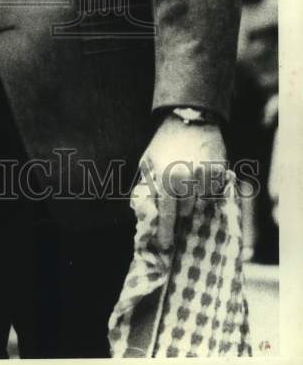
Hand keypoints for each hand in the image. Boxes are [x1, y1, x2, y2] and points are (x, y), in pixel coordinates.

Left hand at [140, 113, 226, 249]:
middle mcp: (184, 181)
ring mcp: (203, 177)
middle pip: (185, 212)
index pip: (166, 215)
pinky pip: (214, 193)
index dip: (166, 233)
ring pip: (201, 204)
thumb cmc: (164, 142)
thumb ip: (147, 186)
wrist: (188, 118)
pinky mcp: (219, 172)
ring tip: (189, 186)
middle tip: (179, 204)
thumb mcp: (148, 162)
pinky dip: (207, 190)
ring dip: (194, 200)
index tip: (166, 246)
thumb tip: (146, 212)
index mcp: (164, 179)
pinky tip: (200, 177)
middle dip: (181, 211)